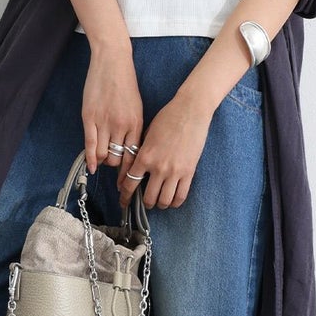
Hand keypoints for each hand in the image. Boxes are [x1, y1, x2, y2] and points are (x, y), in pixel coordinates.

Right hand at [82, 41, 142, 175]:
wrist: (113, 61)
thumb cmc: (126, 84)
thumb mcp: (137, 108)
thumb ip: (134, 129)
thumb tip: (131, 150)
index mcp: (137, 124)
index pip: (135, 157)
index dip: (131, 173)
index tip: (129, 182)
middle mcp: (122, 126)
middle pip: (119, 160)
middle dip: (116, 168)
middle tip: (114, 171)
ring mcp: (105, 122)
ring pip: (103, 155)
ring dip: (103, 161)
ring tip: (103, 162)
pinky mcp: (89, 118)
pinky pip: (89, 145)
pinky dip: (90, 159)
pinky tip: (91, 167)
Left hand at [118, 89, 212, 209]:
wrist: (190, 111)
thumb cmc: (168, 118)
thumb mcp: (147, 134)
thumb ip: (142, 152)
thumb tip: (138, 166)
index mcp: (144, 157)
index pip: (130, 183)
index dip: (125, 196)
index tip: (124, 201)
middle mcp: (158, 167)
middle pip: (148, 198)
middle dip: (145, 203)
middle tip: (145, 201)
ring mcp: (174, 171)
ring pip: (164, 201)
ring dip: (160, 204)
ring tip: (159, 201)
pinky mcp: (189, 172)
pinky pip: (181, 196)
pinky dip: (175, 202)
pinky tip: (172, 200)